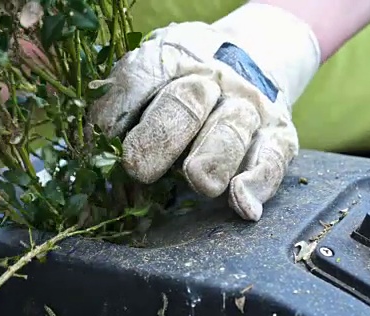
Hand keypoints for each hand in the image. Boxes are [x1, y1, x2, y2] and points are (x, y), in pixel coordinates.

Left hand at [87, 3, 320, 220]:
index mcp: (170, 59)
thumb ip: (123, 114)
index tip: (99, 145)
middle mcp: (211, 80)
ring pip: (232, 129)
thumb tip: (90, 177)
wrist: (251, 58)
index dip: (117, 112)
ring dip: (213, 157)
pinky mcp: (279, 134)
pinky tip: (243, 203)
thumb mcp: (152, 77)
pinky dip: (258, 182)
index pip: (140, 77)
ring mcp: (248, 106)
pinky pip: (271, 158)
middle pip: (186, 102)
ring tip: (200, 181)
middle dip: (161, 136)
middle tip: (140, 167)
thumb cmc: (184, 81)